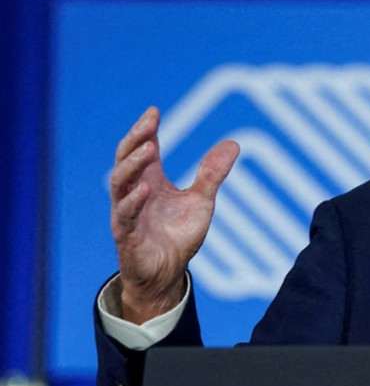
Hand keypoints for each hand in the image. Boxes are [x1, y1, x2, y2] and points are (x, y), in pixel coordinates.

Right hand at [109, 106, 238, 322]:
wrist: (167, 274)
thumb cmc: (178, 236)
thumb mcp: (201, 201)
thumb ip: (212, 174)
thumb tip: (233, 143)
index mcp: (149, 181)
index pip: (141, 149)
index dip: (145, 130)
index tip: (154, 111)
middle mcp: (134, 193)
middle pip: (125, 160)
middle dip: (135, 139)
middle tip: (149, 123)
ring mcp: (127, 213)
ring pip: (119, 183)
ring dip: (133, 164)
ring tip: (150, 147)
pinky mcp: (126, 235)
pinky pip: (124, 215)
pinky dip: (134, 201)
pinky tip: (146, 187)